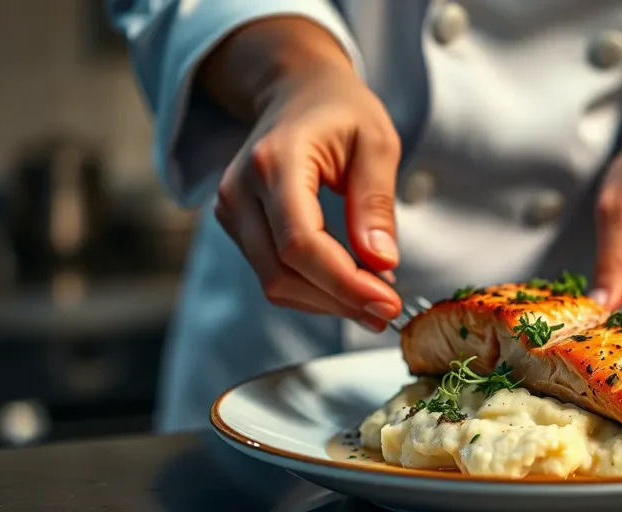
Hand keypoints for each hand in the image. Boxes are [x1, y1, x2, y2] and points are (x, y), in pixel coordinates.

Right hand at [200, 17, 400, 331]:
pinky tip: (350, 285)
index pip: (300, 242)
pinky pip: (273, 274)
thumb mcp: (377, 144)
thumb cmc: (340, 110)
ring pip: (275, 282)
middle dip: (340, 301)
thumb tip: (381, 263)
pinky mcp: (237, 226)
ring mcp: (231, 210)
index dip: (344, 282)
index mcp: (275, 161)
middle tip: (389, 310)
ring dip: (328, 301)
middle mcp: (240, 189)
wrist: (295, 91)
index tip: (387, 302)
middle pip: (282, 272)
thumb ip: (376, 203)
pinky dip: (313, 289)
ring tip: (376, 299)